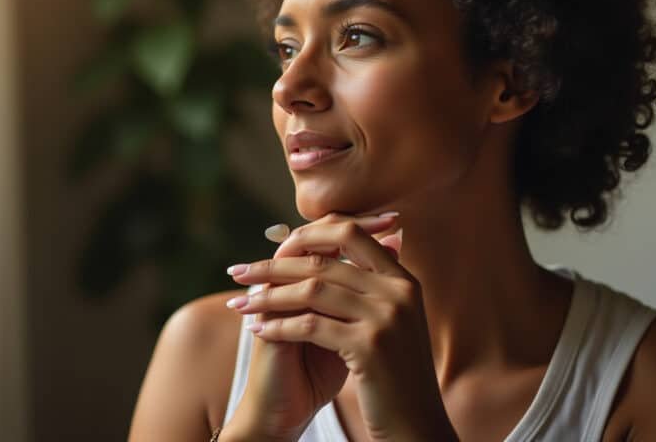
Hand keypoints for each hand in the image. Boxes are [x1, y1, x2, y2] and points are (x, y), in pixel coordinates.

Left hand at [226, 213, 456, 440]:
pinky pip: (311, 325)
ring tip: (241, 303)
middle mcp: (399, 291)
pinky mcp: (371, 347)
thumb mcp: (391, 322)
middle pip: (324, 260)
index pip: (351, 233)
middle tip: (239, 272)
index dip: (308, 235)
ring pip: (312, 290)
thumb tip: (335, 247)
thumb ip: (369, 285)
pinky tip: (258, 331)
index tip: (274, 247)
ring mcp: (386, 318)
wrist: (416, 425)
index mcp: (404, 279)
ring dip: (269, 296)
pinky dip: (279, 326)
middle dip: (273, 266)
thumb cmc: (394, 375)